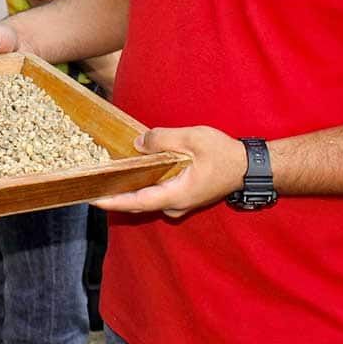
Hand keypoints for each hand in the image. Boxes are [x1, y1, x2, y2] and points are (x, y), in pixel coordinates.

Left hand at [94, 126, 246, 217]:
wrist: (250, 167)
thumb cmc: (224, 154)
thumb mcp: (193, 138)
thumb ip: (164, 139)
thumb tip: (139, 143)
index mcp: (176, 194)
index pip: (137, 202)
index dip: (113, 201)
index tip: (92, 199)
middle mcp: (175, 205)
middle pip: (138, 203)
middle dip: (116, 194)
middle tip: (93, 183)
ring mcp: (180, 204)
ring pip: (148, 199)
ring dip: (130, 189)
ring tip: (109, 174)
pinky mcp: (184, 197)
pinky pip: (158, 194)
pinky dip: (144, 184)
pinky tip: (135, 170)